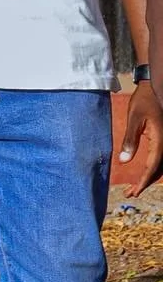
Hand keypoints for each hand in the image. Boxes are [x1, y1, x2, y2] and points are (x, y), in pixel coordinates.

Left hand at [120, 80, 162, 197]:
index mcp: (161, 140)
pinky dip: (154, 168)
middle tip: (131, 194)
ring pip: (162, 166)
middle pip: (159, 170)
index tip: (133, 193)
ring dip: (150, 177)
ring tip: (135, 187)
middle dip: (145, 183)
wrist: (156, 87)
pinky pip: (162, 158)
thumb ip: (130, 139)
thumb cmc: (144, 101)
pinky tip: (145, 173)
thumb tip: (124, 161)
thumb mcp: (134, 118)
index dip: (142, 182)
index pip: (152, 167)